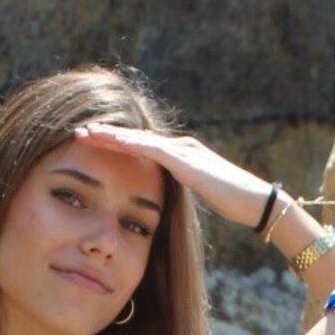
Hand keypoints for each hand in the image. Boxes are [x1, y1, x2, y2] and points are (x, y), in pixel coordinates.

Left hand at [70, 123, 287, 232]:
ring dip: (111, 135)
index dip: (113, 143)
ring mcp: (184, 151)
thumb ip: (179, 190)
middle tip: (77, 130)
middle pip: (135, 137)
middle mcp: (179, 146)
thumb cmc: (233, 204)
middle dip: (105, 133)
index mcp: (179, 155)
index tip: (88, 143)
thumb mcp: (198, 195)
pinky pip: (154, 150)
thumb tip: (162, 199)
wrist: (257, 203)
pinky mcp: (188, 162)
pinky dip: (132, 145)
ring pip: (139, 139)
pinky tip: (114, 141)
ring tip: (86, 132)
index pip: (140, 146)